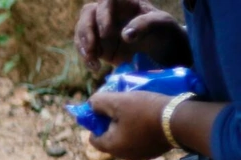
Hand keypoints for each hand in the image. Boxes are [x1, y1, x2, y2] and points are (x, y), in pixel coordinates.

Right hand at [74, 0, 190, 70]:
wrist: (162, 52)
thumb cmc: (164, 32)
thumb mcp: (161, 25)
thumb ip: (145, 25)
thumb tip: (125, 35)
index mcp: (125, 3)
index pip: (106, 0)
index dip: (102, 14)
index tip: (107, 32)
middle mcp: (110, 13)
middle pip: (88, 13)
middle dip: (87, 31)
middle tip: (93, 49)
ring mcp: (101, 28)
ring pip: (81, 30)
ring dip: (83, 46)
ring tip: (93, 61)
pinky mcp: (97, 45)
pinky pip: (83, 48)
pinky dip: (86, 58)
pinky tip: (95, 67)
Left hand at [88, 91, 170, 159]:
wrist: (182, 120)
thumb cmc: (145, 111)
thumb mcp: (118, 102)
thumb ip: (100, 102)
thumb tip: (91, 104)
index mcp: (112, 147)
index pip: (93, 138)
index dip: (95, 123)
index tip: (104, 110)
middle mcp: (124, 156)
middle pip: (111, 138)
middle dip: (112, 123)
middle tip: (121, 107)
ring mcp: (141, 155)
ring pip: (126, 139)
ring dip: (127, 126)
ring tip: (135, 110)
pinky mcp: (155, 151)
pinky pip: (141, 140)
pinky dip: (140, 130)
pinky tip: (148, 117)